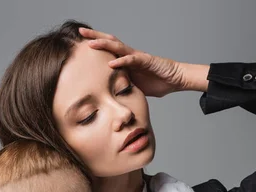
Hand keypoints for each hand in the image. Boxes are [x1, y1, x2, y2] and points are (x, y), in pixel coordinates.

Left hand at [79, 27, 208, 95]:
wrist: (174, 79)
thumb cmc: (155, 82)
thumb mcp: (133, 85)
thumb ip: (122, 85)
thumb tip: (108, 94)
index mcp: (125, 60)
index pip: (107, 49)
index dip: (95, 44)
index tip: (80, 42)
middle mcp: (130, 55)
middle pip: (109, 42)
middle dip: (95, 37)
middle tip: (81, 32)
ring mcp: (137, 56)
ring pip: (118, 47)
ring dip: (104, 45)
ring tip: (91, 43)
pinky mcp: (146, 61)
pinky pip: (132, 60)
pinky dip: (121, 61)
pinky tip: (112, 63)